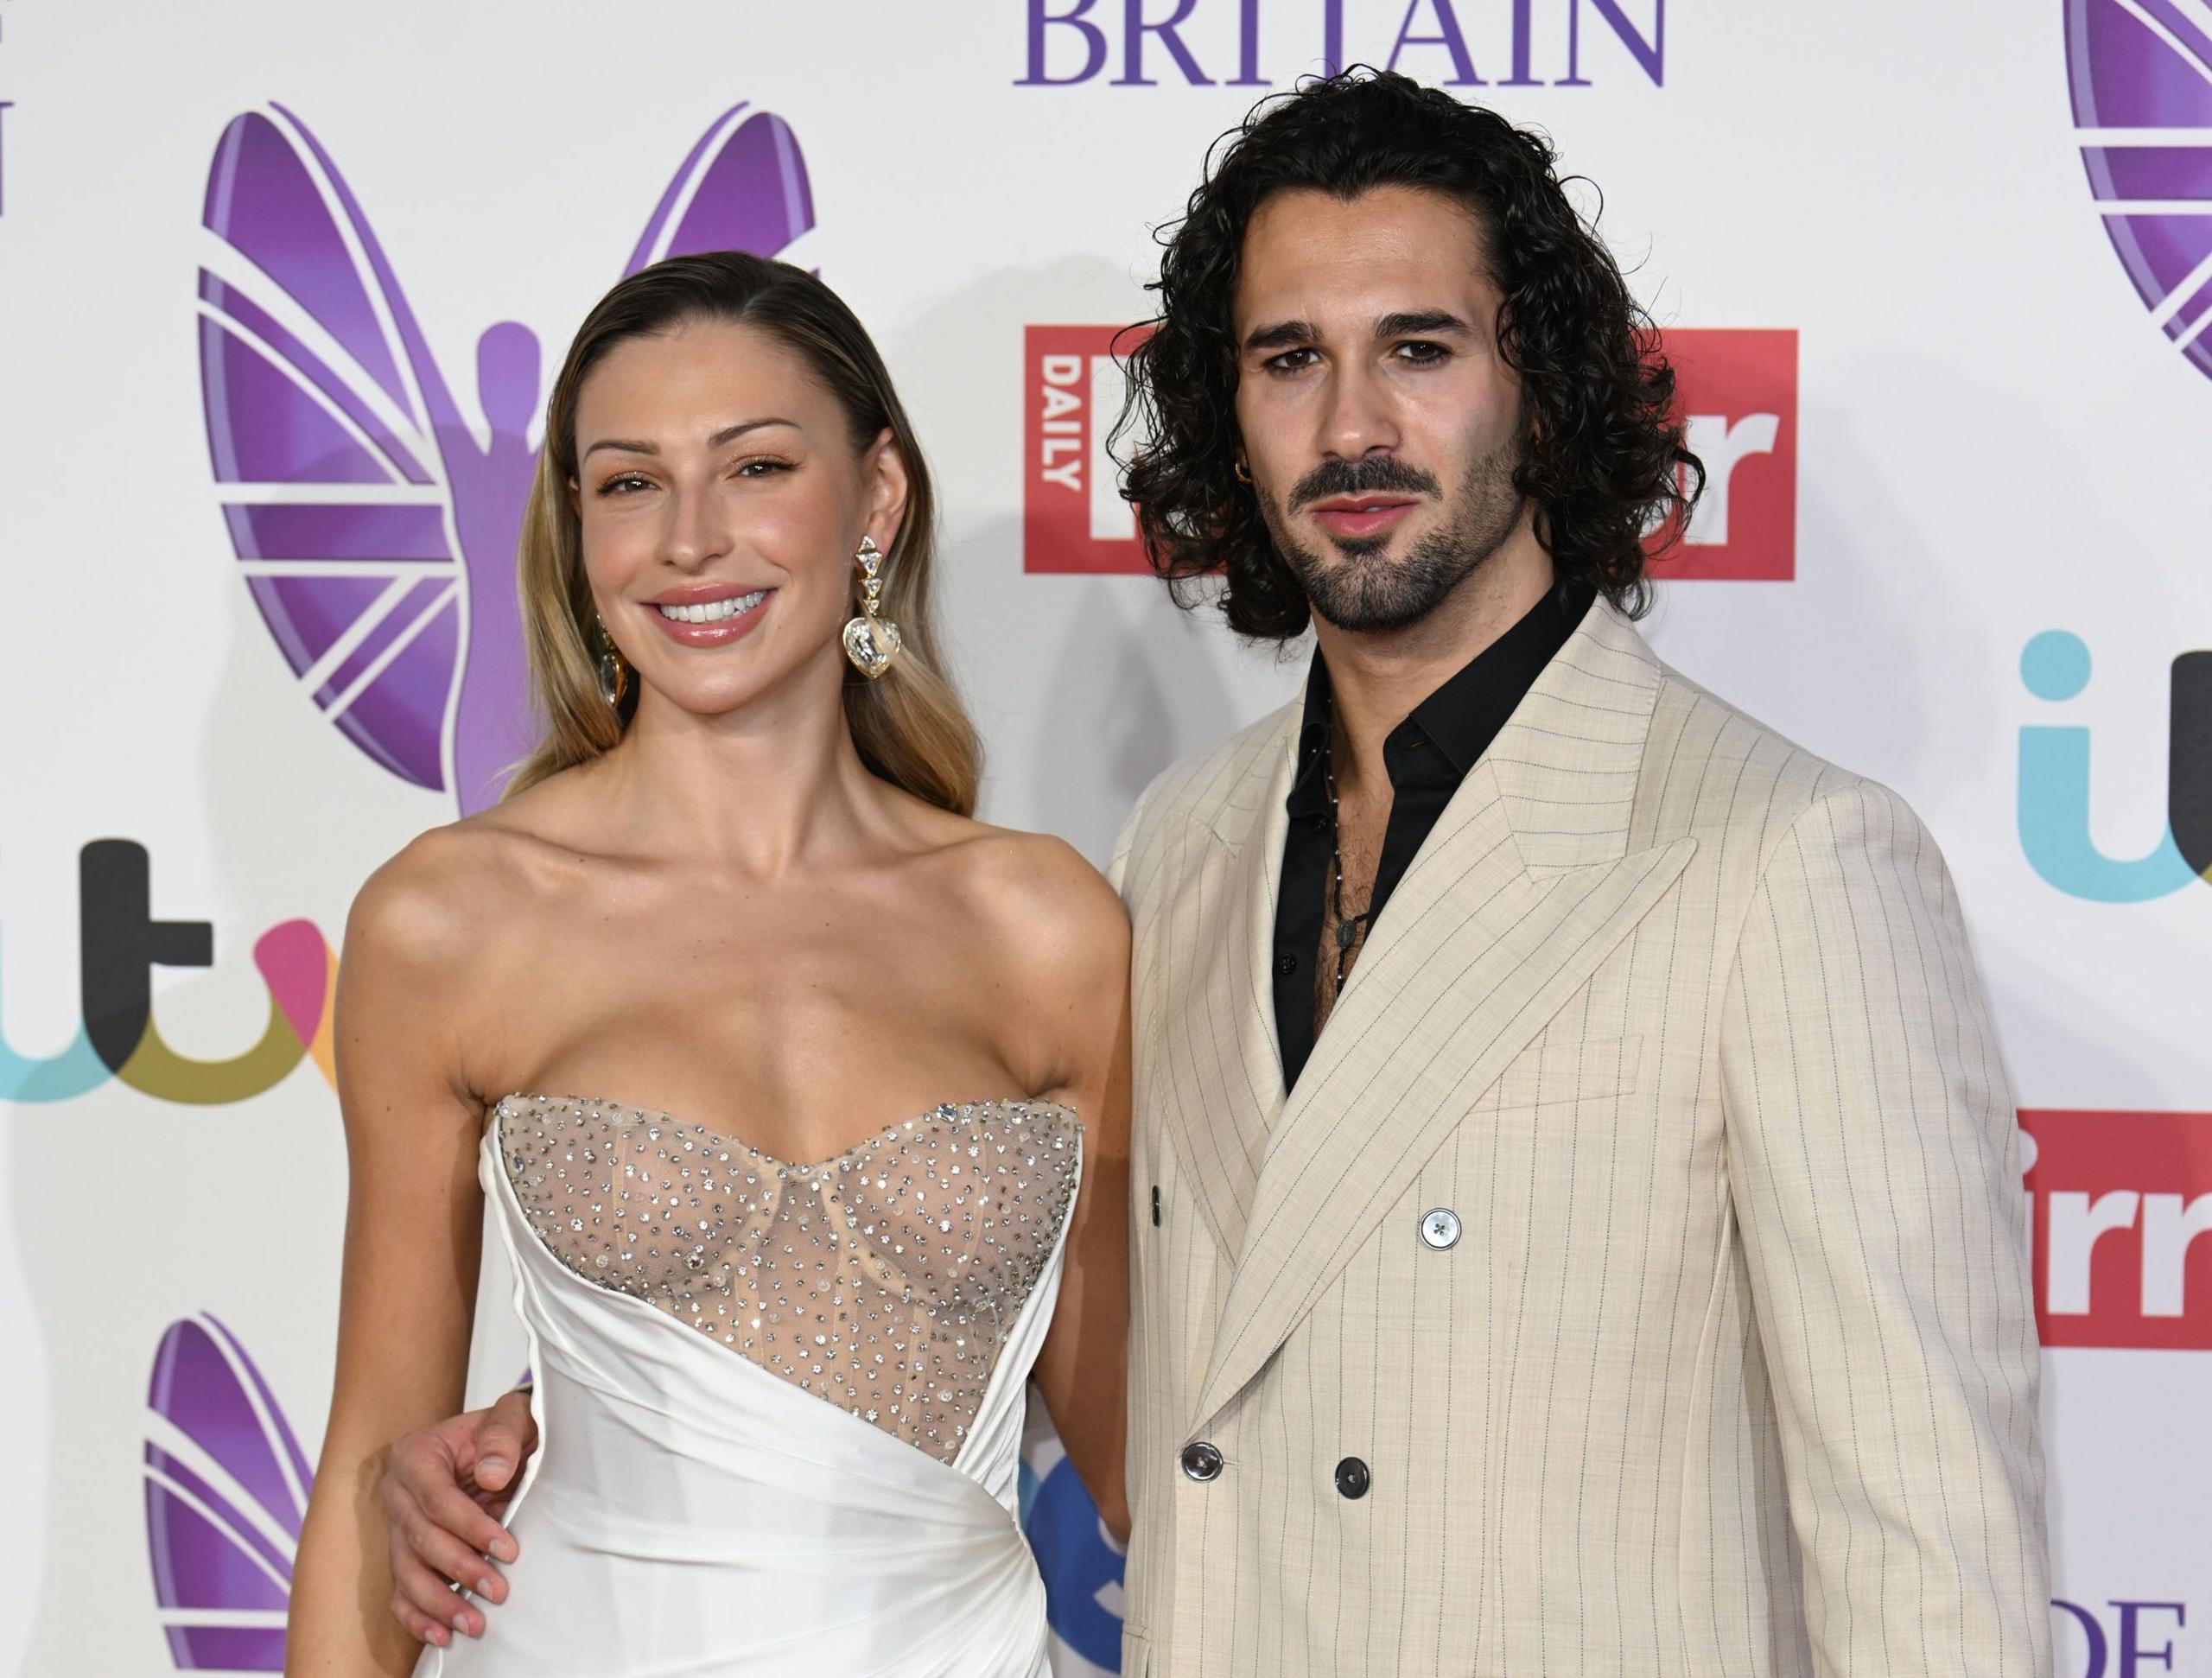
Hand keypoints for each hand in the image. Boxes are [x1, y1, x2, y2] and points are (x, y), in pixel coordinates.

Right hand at [379, 1387, 537, 1646]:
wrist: (497, 1444)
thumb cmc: (503, 1432)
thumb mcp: (512, 1417)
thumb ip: (502, 1436)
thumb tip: (492, 1477)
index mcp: (416, 1455)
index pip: (437, 1498)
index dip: (470, 1527)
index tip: (508, 1549)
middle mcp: (398, 1492)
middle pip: (420, 1539)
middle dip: (460, 1569)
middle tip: (498, 1592)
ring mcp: (396, 1525)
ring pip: (406, 1571)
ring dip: (439, 1602)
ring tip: (474, 1624)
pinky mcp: (403, 1553)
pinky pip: (401, 1591)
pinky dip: (418, 1617)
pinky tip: (442, 1636)